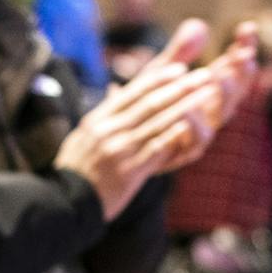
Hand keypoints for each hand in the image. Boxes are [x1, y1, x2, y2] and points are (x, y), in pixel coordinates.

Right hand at [55, 20, 245, 219]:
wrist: (64, 203)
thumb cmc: (75, 171)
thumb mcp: (82, 137)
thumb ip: (104, 117)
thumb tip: (116, 92)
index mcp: (97, 120)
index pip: (132, 92)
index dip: (159, 78)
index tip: (180, 69)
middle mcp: (108, 130)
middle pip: (150, 102)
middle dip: (180, 87)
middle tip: (203, 75)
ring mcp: (119, 150)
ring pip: (158, 121)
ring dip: (186, 105)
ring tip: (207, 95)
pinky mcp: (129, 171)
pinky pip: (157, 148)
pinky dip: (176, 134)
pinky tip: (192, 124)